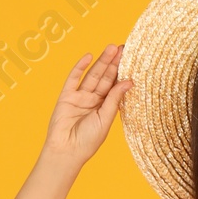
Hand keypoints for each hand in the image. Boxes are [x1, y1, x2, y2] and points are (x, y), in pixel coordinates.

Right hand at [40, 45, 130, 168]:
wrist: (66, 151)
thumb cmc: (88, 141)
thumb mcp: (105, 118)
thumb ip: (114, 98)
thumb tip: (129, 81)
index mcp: (104, 107)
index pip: (114, 85)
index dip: (121, 72)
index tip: (131, 58)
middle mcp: (92, 100)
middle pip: (104, 77)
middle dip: (113, 62)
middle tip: (122, 47)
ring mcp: (79, 97)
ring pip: (92, 75)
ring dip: (101, 61)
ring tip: (111, 48)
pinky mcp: (66, 96)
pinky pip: (73, 79)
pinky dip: (80, 67)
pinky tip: (89, 56)